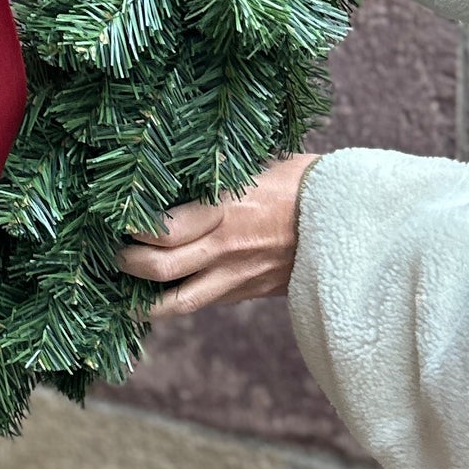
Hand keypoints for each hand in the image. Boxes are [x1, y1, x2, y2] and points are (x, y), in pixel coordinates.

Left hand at [117, 154, 317, 314]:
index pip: (161, 230)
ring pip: (178, 302)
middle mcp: (225, 247)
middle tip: (114, 254)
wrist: (353, 221)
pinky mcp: (249, 292)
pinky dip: (178, 303)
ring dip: (145, 300)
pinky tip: (163, 297)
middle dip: (127, 263)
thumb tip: (179, 166)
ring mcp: (237, 276)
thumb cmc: (305, 182)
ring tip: (125, 294)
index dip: (132, 230)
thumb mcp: (257, 165)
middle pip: (159, 268)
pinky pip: (205, 303)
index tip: (117, 219)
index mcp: (224, 209)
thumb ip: (217, 175)